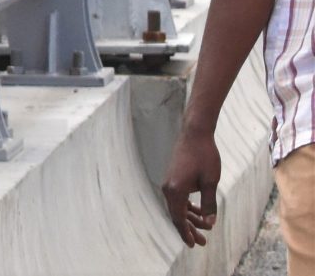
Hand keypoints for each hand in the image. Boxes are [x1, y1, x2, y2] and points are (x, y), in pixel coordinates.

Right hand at [160, 127, 220, 245]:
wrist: (195, 134)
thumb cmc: (204, 156)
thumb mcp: (210, 182)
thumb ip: (209, 204)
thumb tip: (210, 222)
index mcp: (175, 190)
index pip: (179, 217)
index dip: (186, 232)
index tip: (194, 244)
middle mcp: (168, 188)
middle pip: (177, 214)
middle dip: (189, 229)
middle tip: (202, 242)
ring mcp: (169, 182)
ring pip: (178, 206)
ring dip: (190, 218)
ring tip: (205, 228)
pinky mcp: (173, 178)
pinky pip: (178, 198)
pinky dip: (188, 207)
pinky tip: (198, 212)